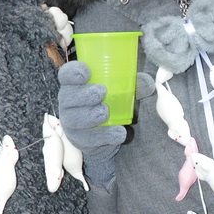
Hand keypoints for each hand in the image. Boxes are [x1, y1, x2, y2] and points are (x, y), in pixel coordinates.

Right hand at [58, 62, 126, 187]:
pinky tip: (119, 133)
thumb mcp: (122, 91)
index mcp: (75, 85)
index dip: (72, 72)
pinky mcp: (80, 141)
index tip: (86, 72)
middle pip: (67, 96)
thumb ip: (134, 84)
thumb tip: (147, 82)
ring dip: (89, 115)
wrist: (108, 135)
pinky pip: (89, 139)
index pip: (66, 75)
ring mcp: (72, 123)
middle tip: (101, 92)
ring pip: (74, 119)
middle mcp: (68, 103)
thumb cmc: (111, 103)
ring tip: (105, 113)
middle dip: (83, 94)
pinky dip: (105, 136)